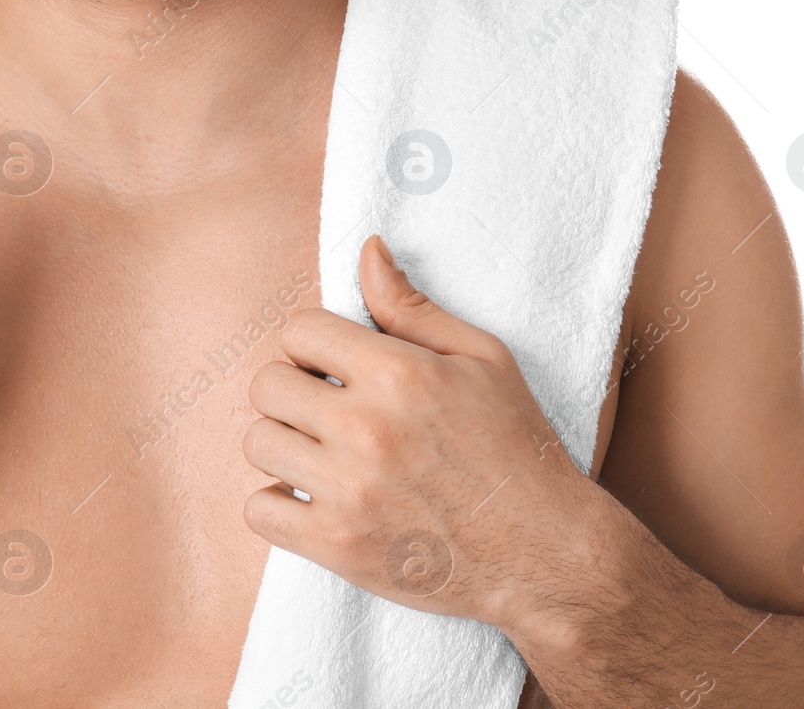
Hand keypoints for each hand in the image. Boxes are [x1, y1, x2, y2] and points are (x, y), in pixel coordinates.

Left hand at [242, 235, 592, 628]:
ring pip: (257, 443)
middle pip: (267, 385)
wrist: (546, 553)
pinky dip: (276, 504)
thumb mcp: (481, 358)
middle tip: (325, 405)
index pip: (298, 330)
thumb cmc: (516, 447)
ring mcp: (348, 492)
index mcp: (398, 374)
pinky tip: (310, 496)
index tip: (333, 363)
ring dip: (283, 442)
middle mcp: (365, 429)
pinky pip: (259, 511)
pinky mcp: (338, 548)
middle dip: (293, 387)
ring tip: (319, 450)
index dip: (313, 342)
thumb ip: (410, 306)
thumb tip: (366, 251)